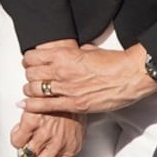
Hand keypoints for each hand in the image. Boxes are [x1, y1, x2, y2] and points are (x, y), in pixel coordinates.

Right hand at [9, 107, 84, 156]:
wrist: (69, 85)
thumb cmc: (71, 109)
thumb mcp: (74, 134)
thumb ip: (63, 151)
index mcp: (70, 150)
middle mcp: (58, 145)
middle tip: (31, 152)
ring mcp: (45, 134)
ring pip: (23, 156)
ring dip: (22, 148)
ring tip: (28, 136)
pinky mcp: (32, 121)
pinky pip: (16, 140)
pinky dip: (16, 135)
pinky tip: (23, 126)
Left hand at [20, 40, 156, 115]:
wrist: (130, 75)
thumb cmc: (114, 62)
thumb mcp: (90, 50)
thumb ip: (76, 53)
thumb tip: (72, 53)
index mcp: (65, 55)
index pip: (33, 57)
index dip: (28, 60)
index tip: (29, 63)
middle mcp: (62, 71)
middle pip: (31, 73)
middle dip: (29, 75)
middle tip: (30, 77)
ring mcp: (67, 89)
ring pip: (35, 89)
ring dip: (30, 90)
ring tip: (29, 91)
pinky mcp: (74, 104)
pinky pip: (46, 106)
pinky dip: (33, 106)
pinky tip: (26, 105)